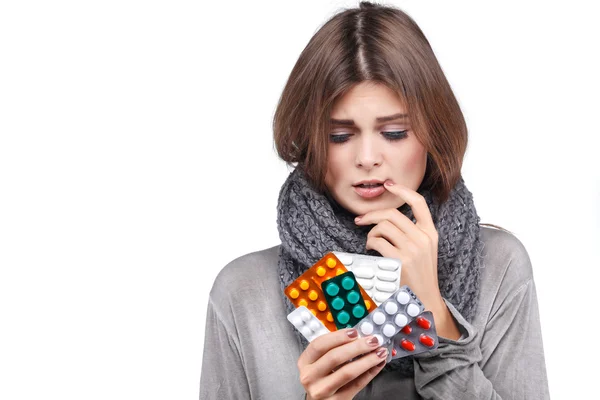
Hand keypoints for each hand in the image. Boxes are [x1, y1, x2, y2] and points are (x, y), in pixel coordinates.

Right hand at [297, 328, 387, 398]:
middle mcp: (310, 376)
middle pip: (335, 357)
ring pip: (347, 372)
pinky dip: (370, 373)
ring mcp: (322, 390)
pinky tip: (377, 365)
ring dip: (367, 360)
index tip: (355, 332)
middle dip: (357, 346)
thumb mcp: (320, 363)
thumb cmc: (321, 379)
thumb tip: (358, 336)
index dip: (338, 336)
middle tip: (372, 340)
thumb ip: (334, 349)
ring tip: (379, 352)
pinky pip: (357, 384)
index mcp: (305, 362)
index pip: (319, 344)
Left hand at [354, 180, 443, 314]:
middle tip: (360, 220)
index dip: (402, 191)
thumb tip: (385, 220)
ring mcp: (413, 249)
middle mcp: (423, 238)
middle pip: (393, 214)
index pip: (419, 202)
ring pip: (383, 227)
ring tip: (370, 243)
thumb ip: (412, 234)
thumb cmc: (420, 276)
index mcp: (430, 233)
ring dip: (370, 233)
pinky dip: (369, 243)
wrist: (425, 301)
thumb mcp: (424, 251)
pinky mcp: (402, 260)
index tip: (389, 185)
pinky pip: (378, 241)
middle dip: (372, 214)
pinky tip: (370, 250)